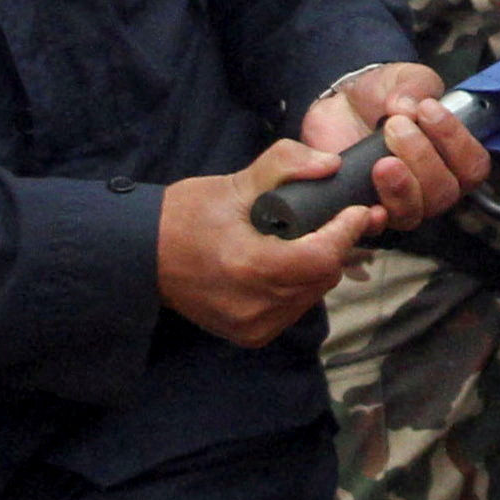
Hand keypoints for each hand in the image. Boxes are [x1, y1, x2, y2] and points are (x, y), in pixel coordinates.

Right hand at [159, 141, 377, 344]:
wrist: (142, 256)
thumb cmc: (186, 215)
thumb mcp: (235, 181)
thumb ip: (286, 164)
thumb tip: (332, 166)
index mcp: (250, 267)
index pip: (322, 257)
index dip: (346, 232)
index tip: (357, 209)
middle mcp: (254, 306)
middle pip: (323, 277)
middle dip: (339, 246)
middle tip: (346, 220)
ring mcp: (252, 326)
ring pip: (313, 294)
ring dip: (322, 267)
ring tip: (320, 238)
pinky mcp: (250, 336)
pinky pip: (295, 309)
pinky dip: (301, 286)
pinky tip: (293, 264)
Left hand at [296, 62, 487, 233]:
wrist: (341, 101)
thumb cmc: (384, 95)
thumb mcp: (404, 79)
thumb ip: (413, 86)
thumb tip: (406, 108)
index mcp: (452, 159)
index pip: (472, 167)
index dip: (455, 142)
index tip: (428, 110)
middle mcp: (430, 188)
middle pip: (443, 193)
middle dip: (421, 157)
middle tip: (395, 125)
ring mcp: (397, 203)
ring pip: (412, 213)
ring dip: (401, 185)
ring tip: (382, 159)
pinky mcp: (363, 209)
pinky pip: (374, 227)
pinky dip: (375, 216)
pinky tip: (370, 202)